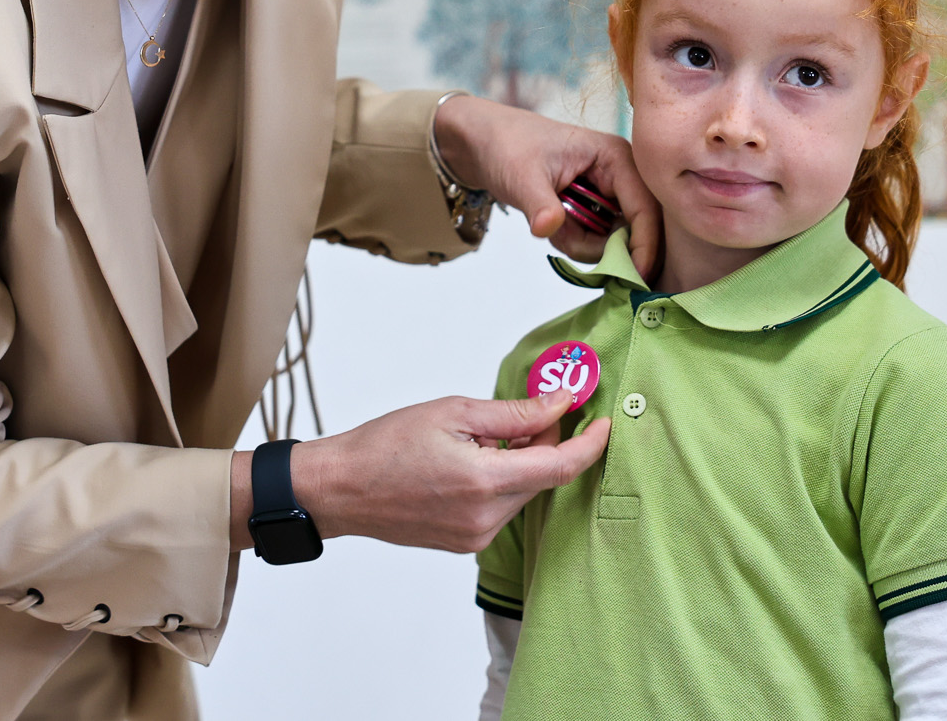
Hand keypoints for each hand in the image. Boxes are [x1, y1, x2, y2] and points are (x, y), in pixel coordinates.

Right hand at [227, 391, 609, 553]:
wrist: (341, 489)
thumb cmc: (385, 445)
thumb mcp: (453, 412)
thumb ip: (514, 413)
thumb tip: (560, 402)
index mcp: (485, 483)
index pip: (561, 467)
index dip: (591, 444)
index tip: (605, 421)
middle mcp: (486, 519)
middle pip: (542, 478)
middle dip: (544, 442)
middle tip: (530, 408)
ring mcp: (476, 537)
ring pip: (522, 492)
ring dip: (518, 462)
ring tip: (478, 438)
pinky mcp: (466, 543)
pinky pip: (501, 507)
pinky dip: (500, 480)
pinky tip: (468, 462)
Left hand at [433, 94, 660, 272]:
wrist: (487, 143)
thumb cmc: (507, 146)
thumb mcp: (522, 176)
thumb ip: (540, 204)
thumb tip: (548, 228)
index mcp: (616, 156)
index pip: (645, 208)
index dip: (645, 245)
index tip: (634, 277)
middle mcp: (622, 174)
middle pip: (638, 229)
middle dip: (603, 246)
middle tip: (566, 239)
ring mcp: (611, 192)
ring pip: (615, 240)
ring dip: (583, 243)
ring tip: (552, 222)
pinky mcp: (598, 207)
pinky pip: (598, 240)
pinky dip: (576, 241)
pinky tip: (554, 223)